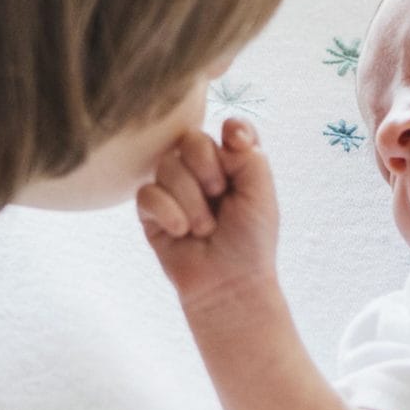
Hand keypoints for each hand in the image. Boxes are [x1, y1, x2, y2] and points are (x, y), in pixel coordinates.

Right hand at [138, 119, 280, 312]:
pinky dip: (169, 212)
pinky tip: (182, 232)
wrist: (229, 283)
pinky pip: (147, 192)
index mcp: (232, 162)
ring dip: (191, 200)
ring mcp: (173, 187)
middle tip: (219, 196)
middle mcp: (201, 170)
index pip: (227, 127)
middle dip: (206, 168)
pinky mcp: (151, 210)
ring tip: (205, 228)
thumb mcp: (261, 192)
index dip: (232, 132)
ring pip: (168, 165)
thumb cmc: (250, 240)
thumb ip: (248, 153)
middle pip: (191, 139)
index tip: (239, 146)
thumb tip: (226, 126)